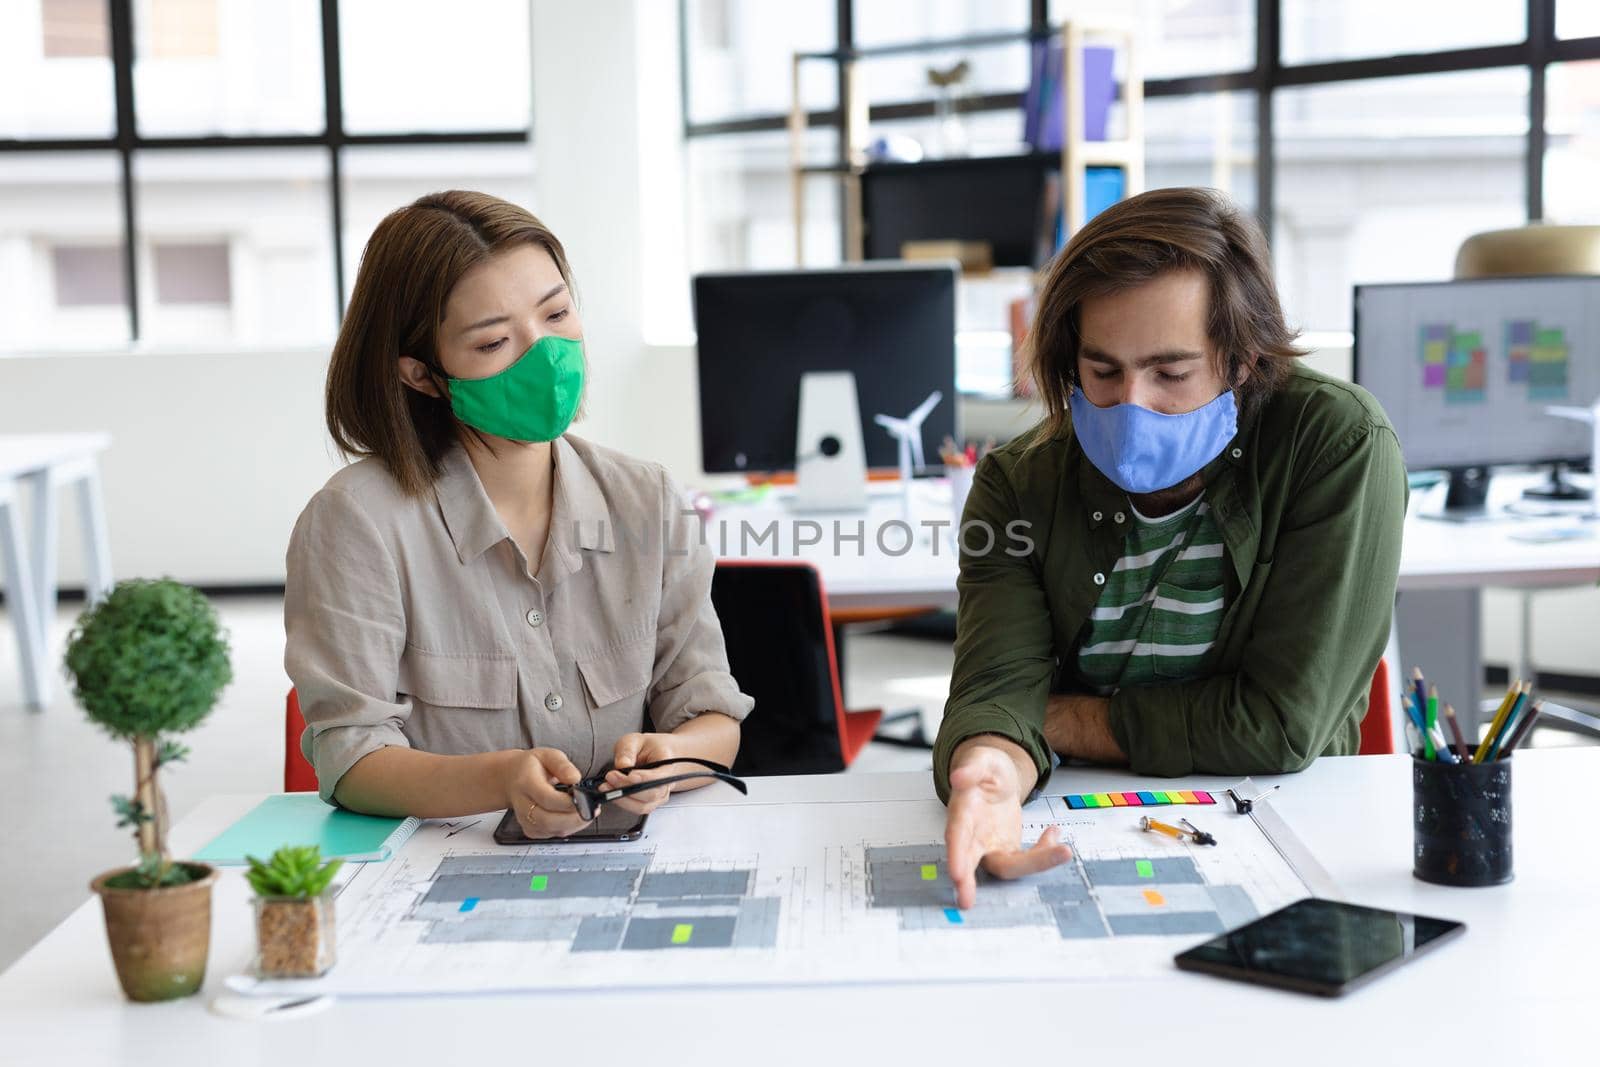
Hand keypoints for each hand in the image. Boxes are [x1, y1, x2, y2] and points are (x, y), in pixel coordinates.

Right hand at [504, 747, 588, 837]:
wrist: (511, 779)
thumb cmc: (531, 767)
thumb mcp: (548, 755)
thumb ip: (563, 765)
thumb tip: (575, 779)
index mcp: (526, 783)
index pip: (546, 798)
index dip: (567, 802)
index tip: (585, 798)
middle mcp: (523, 805)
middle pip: (547, 820)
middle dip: (574, 818)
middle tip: (592, 810)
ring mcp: (526, 820)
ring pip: (552, 830)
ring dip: (574, 824)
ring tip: (589, 811)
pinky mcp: (531, 830)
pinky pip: (552, 834)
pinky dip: (568, 828)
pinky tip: (575, 817)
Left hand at [600, 733, 680, 814]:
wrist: (657, 754)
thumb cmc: (648, 748)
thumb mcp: (635, 740)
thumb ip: (627, 750)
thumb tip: (622, 765)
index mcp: (668, 766)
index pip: (658, 777)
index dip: (644, 778)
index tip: (629, 774)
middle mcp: (666, 784)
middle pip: (650, 795)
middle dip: (627, 788)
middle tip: (610, 777)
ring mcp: (658, 796)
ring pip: (642, 806)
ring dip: (622, 798)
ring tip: (606, 786)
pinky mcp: (648, 803)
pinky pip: (636, 808)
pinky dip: (622, 802)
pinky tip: (611, 791)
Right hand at [944, 741, 1072, 909]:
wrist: (996, 775)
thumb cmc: (983, 768)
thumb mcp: (981, 759)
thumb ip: (971, 768)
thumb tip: (958, 777)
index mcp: (962, 812)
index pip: (957, 836)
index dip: (957, 856)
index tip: (958, 875)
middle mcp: (972, 835)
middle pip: (971, 863)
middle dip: (969, 883)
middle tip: (965, 901)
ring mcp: (990, 845)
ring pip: (1007, 865)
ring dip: (1035, 864)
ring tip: (1063, 850)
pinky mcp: (1008, 848)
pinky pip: (1027, 857)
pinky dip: (1045, 851)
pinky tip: (1055, 834)